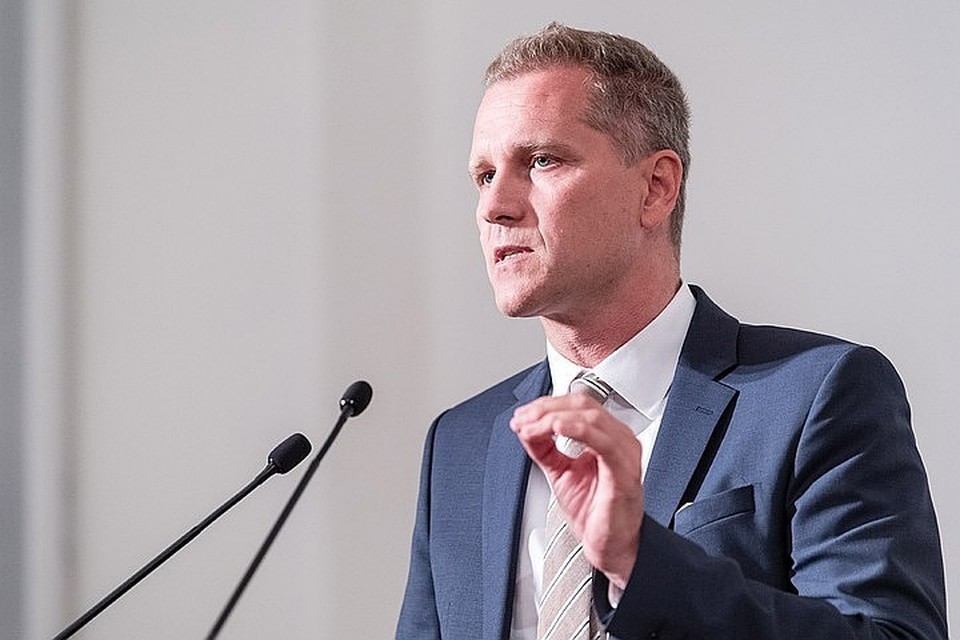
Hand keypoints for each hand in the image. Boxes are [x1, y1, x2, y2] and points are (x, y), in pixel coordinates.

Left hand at [510, 393, 643, 589]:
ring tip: (531, 426)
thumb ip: (543, 448)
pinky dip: (576, 429)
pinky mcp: (624, 471)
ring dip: (553, 417)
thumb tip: (524, 427)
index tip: (522, 416)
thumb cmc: (595, 511)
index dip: (546, 405)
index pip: (576, 404)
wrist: (610, 546)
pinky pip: (602, 442)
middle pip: (582, 404)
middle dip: (545, 408)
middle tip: (522, 419)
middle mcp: (619, 440)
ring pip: (589, 417)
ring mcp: (625, 453)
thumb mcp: (560, 472)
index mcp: (607, 436)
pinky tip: (556, 428)